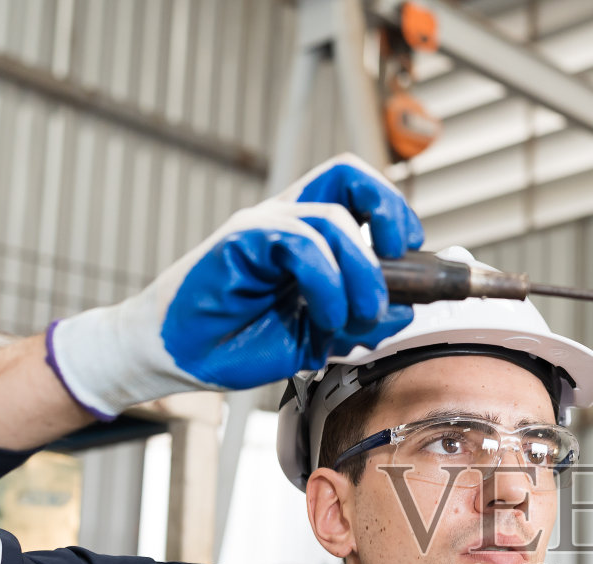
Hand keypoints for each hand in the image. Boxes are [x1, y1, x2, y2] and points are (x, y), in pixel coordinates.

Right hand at [46, 153, 422, 418]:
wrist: (180, 358)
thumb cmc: (239, 341)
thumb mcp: (317, 338)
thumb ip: (359, 321)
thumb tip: (403, 309)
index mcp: (307, 235)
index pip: (357, 192)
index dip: (394, 211)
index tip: (412, 252)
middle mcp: (286, 221)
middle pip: (348, 175)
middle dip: (389, 211)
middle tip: (399, 258)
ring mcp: (262, 227)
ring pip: (333, 221)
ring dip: (360, 274)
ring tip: (356, 317)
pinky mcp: (240, 239)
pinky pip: (300, 243)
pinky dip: (326, 282)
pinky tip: (321, 316)